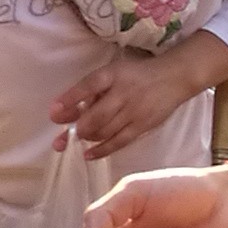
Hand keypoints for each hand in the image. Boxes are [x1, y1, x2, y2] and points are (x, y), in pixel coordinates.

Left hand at [45, 43, 206, 158]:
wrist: (174, 77)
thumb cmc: (136, 75)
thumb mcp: (113, 72)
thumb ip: (92, 89)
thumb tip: (65, 110)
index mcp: (113, 74)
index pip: (89, 86)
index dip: (69, 99)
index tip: (53, 112)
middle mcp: (123, 92)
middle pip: (96, 115)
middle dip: (77, 127)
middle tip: (62, 136)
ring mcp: (134, 111)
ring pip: (105, 130)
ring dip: (87, 137)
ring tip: (79, 138)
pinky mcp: (142, 126)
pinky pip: (119, 141)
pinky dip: (101, 150)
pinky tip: (88, 155)